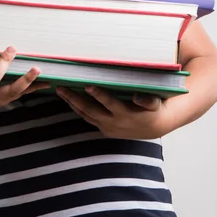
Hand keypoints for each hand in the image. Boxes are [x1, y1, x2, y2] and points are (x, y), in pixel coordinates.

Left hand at [56, 85, 172, 139]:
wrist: (155, 128)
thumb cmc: (153, 110)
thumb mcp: (155, 104)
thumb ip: (148, 100)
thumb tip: (138, 97)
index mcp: (125, 114)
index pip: (109, 103)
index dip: (99, 95)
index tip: (87, 86)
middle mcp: (114, 122)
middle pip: (90, 110)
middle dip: (75, 98)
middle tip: (62, 88)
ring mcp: (107, 128)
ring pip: (86, 115)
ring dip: (72, 103)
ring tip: (60, 91)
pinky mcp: (104, 130)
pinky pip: (88, 119)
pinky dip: (78, 109)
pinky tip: (69, 99)